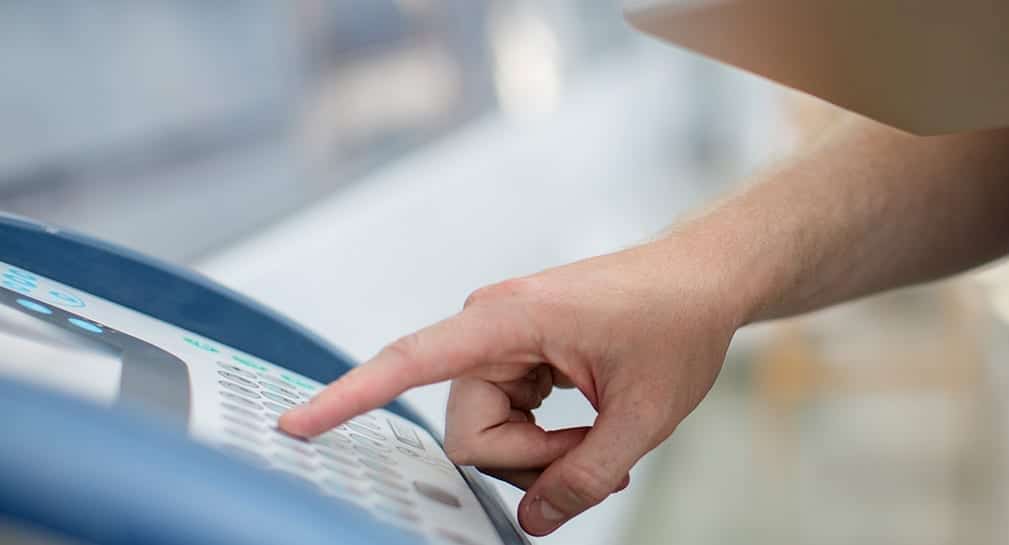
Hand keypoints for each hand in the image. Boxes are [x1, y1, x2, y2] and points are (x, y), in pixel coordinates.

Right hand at [279, 242, 739, 535]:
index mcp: (510, 321)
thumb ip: (585, 478)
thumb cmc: (678, 322)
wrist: (704, 279)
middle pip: (469, 431)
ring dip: (542, 452)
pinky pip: (506, 416)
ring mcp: (502, 340)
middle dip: (529, 461)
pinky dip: (546, 438)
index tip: (295, 424)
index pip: (410, 361)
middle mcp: (491, 325)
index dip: (350, 396)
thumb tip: (532, 521)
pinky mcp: (517, 354)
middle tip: (596, 458)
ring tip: (603, 442)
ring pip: (488, 431)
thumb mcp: (644, 418)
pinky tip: (590, 433)